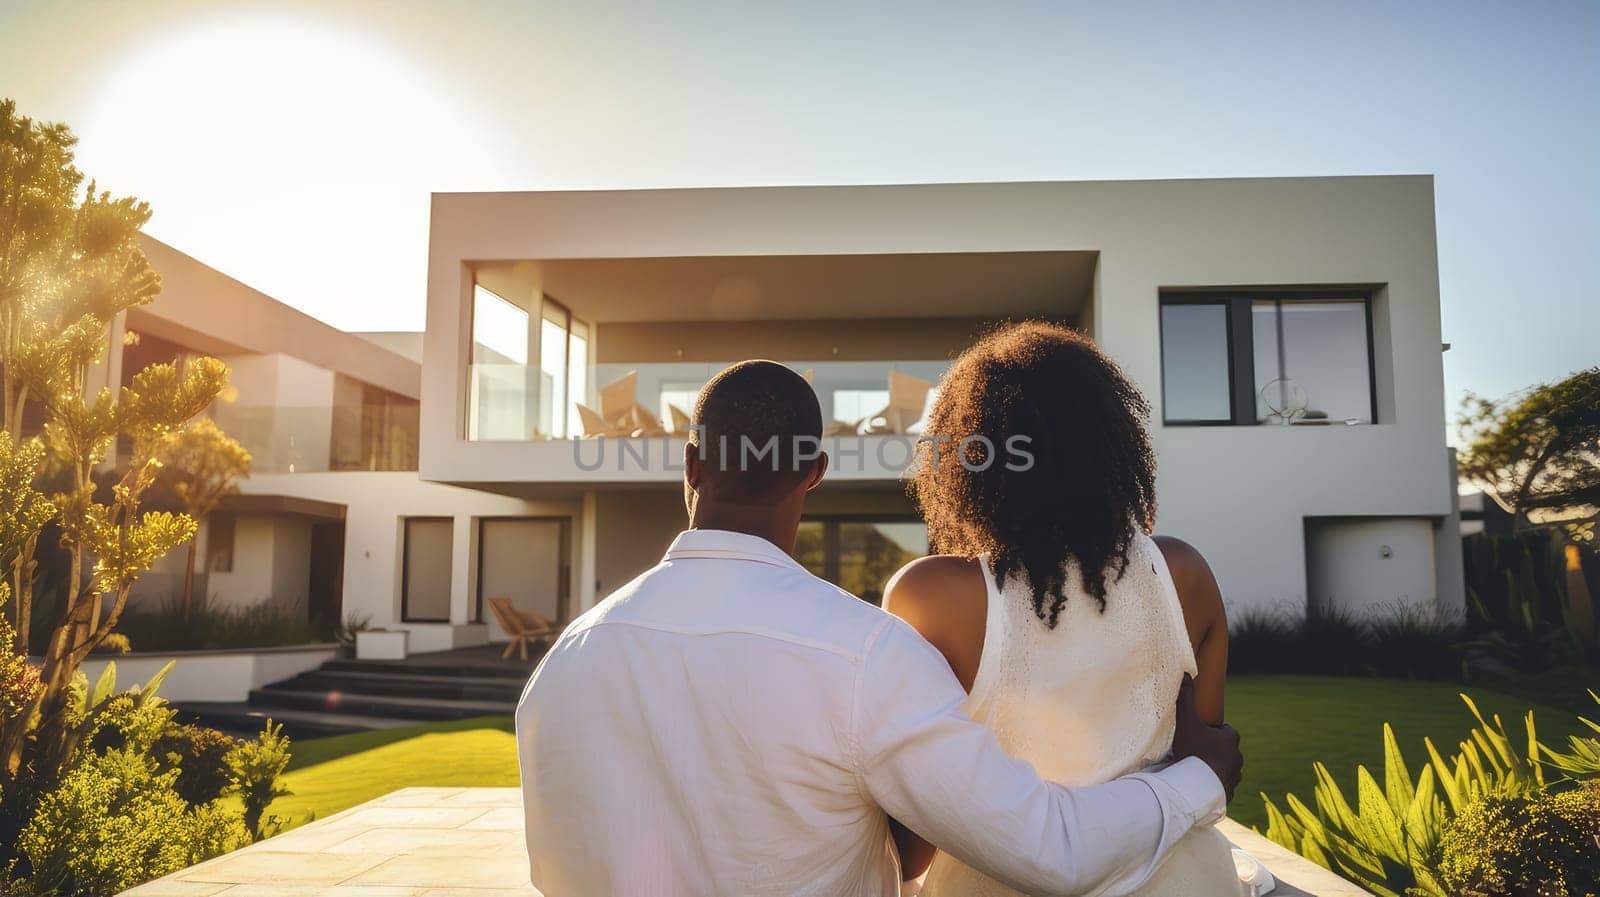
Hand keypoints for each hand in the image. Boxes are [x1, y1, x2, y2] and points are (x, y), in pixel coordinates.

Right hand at [1171, 675, 1241, 803]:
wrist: (1196, 788)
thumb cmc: (1193, 752)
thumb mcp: (1186, 723)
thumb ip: (1186, 698)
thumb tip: (1186, 673)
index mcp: (1231, 738)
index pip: (1224, 731)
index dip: (1211, 732)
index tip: (1198, 735)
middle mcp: (1238, 756)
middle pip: (1225, 749)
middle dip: (1214, 750)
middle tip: (1195, 752)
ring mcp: (1235, 776)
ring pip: (1226, 767)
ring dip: (1215, 768)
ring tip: (1197, 770)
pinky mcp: (1230, 793)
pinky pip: (1223, 785)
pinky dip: (1215, 785)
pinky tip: (1201, 785)